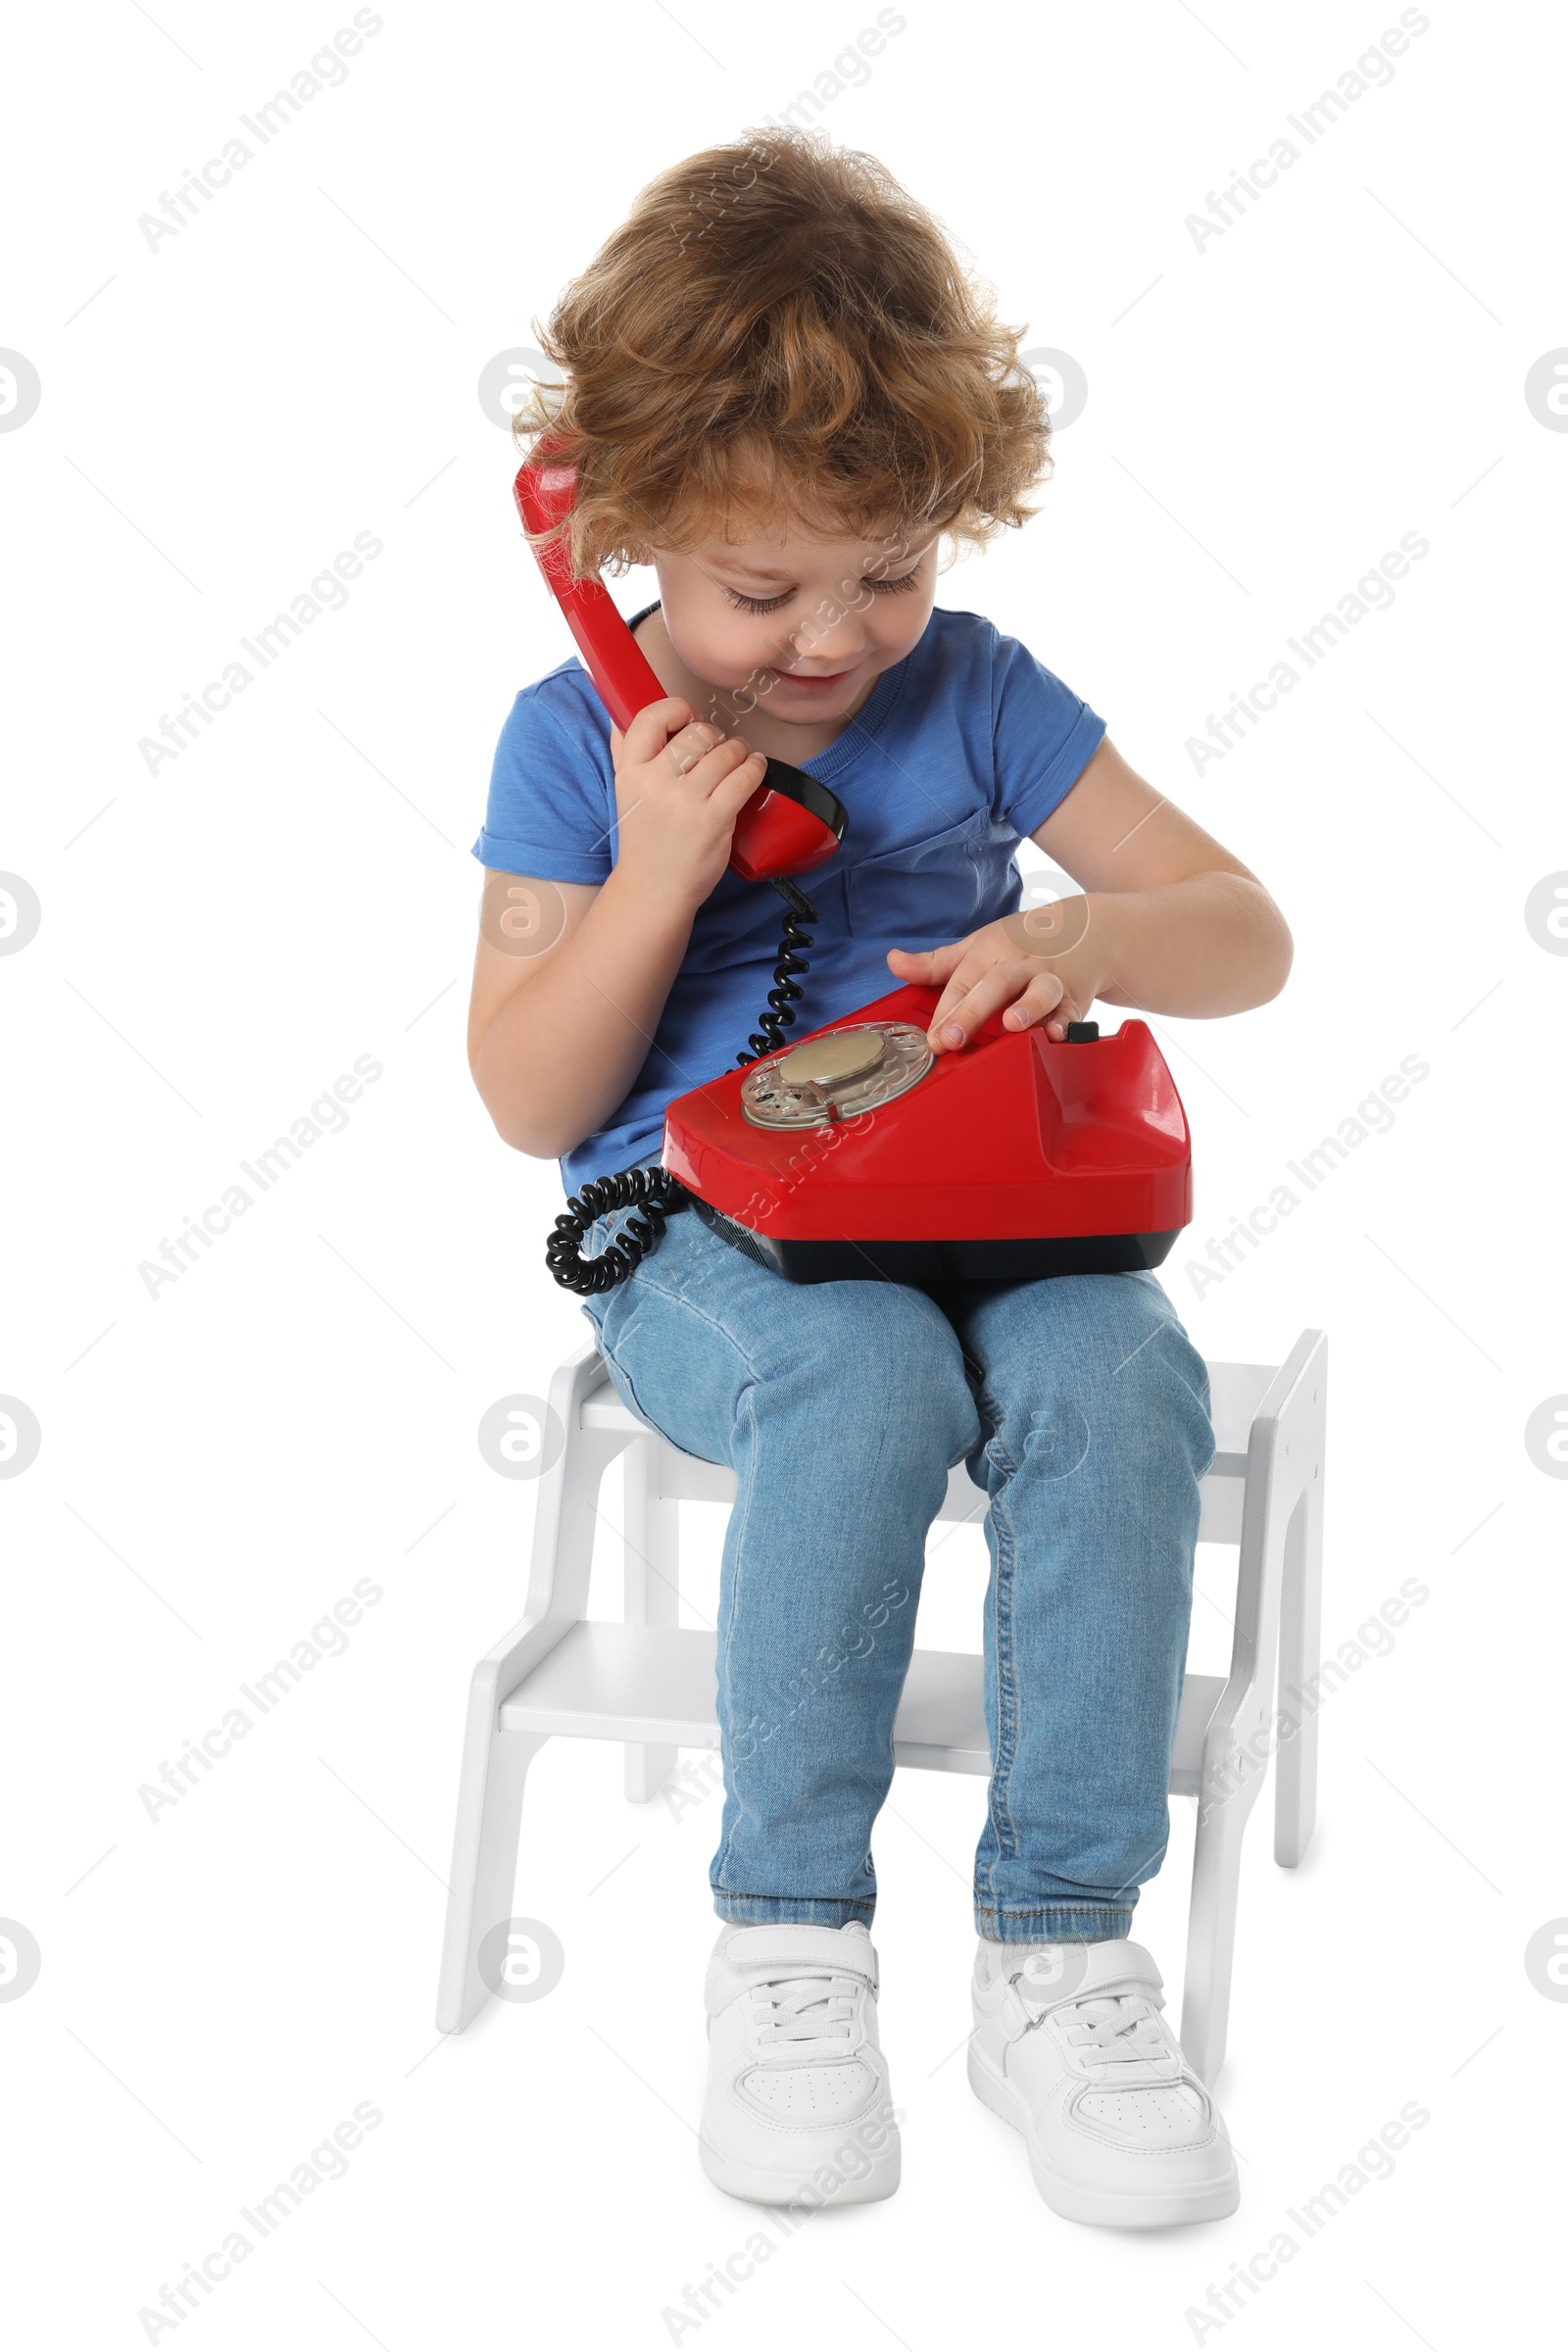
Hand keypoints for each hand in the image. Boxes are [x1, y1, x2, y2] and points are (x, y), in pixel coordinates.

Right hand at [608, 698, 765, 909]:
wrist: (653, 889)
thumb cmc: (644, 838)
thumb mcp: (624, 790)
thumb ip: (622, 750)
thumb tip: (619, 712)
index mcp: (630, 770)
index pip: (651, 716)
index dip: (677, 710)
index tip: (689, 720)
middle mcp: (655, 782)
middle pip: (698, 732)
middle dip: (714, 737)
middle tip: (717, 750)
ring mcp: (686, 802)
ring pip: (725, 751)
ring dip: (738, 751)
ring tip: (738, 759)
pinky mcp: (714, 819)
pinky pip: (744, 776)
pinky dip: (754, 767)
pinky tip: (753, 767)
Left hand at [886, 897, 1106, 1052]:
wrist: (1086, 932)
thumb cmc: (1024, 942)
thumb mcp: (978, 945)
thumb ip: (936, 963)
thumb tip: (893, 962)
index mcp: (991, 952)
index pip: (962, 982)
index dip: (946, 1011)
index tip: (931, 1038)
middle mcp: (1020, 964)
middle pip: (995, 984)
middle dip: (972, 1012)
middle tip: (952, 1038)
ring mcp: (1050, 980)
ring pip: (1040, 991)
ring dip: (1027, 1007)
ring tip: (1012, 1024)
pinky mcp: (1075, 998)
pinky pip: (1072, 1011)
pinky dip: (1067, 1023)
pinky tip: (1058, 1034)